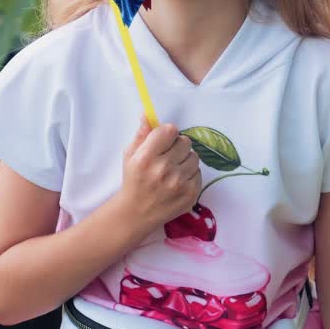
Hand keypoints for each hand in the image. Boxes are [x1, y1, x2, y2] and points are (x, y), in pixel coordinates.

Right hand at [116, 115, 201, 232]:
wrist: (136, 213)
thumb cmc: (133, 180)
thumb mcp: (130, 155)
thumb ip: (142, 134)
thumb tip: (147, 115)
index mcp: (146, 157)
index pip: (170, 130)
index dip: (167, 134)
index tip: (163, 141)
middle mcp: (163, 169)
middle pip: (185, 141)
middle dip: (177, 146)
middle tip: (169, 156)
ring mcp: (179, 183)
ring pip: (194, 156)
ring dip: (185, 160)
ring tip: (173, 169)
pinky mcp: (190, 194)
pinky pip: (198, 173)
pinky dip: (190, 175)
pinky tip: (178, 182)